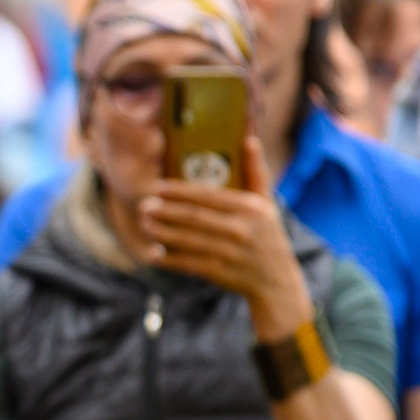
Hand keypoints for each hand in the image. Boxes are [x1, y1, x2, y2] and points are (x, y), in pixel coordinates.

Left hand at [140, 134, 313, 338]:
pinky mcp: (221, 273)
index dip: (179, 191)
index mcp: (250, 208)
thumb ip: (257, 171)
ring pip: (187, 240)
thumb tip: (250, 138)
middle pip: (193, 217)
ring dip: (161, 233)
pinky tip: (153, 253)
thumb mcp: (267, 203)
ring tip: (144, 224)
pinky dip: (170, 259)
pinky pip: (189, 264)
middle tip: (143, 206)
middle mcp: (240, 229)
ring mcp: (230, 253)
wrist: (277, 281)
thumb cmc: (268, 236)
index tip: (157, 187)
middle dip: (164, 211)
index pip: (207, 195)